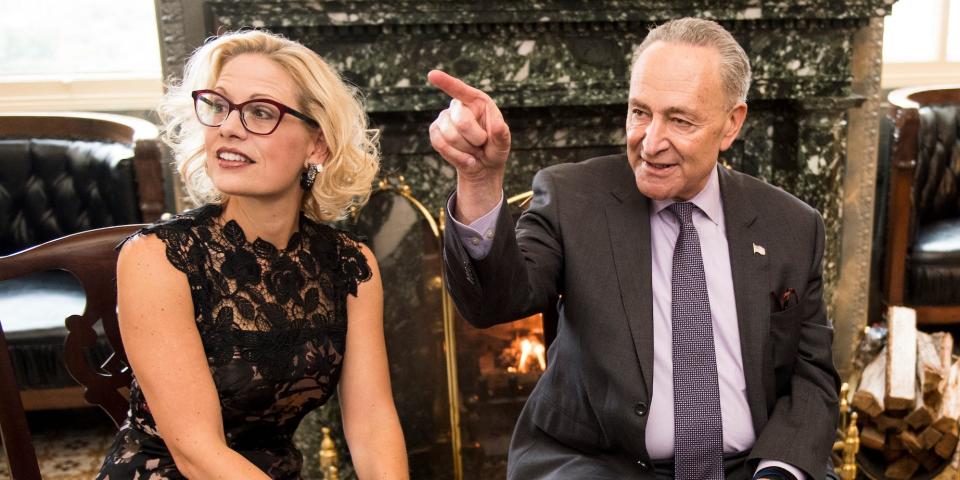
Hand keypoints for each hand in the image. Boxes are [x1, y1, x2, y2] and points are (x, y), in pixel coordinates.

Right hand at [428, 70, 510, 222]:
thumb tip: (498, 124)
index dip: (446, 82)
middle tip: (482, 143)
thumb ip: (502, 134)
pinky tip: (466, 158)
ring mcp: (444, 118)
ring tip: (474, 150)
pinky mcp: (435, 131)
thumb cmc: (494, 148)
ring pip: (450, 136)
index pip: (460, 89)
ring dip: (466, 149)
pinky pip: (439, 144)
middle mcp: (459, 106)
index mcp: (478, 101)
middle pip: (462, 122)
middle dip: (476, 138)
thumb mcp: (503, 143)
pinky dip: (455, 156)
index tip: (432, 75)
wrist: (483, 165)